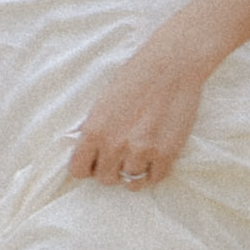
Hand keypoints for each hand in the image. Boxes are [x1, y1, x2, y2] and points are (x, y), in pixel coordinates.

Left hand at [67, 45, 214, 196]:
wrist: (171, 65)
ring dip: (133, 172)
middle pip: (105, 179)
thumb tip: (88, 152)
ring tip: (138, 158)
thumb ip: (94, 130)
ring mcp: (141, 152)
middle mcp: (115, 145)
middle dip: (111, 170)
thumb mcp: (102, 103)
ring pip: (131, 183)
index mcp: (94, 131)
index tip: (94, 162)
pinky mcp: (166, 154)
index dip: (86, 167)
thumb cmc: (135, 77)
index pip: (78, 170)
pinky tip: (154, 157)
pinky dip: (154, 172)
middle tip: (120, 156)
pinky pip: (155, 179)